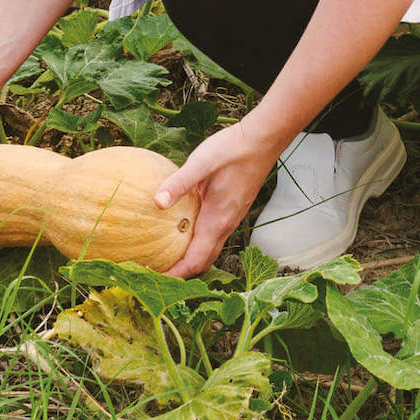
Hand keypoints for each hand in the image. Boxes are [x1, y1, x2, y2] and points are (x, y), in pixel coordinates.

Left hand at [153, 118, 286, 277]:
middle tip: (157, 272)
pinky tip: (183, 228)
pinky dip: (198, 243)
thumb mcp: (201, 163)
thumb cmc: (233, 150)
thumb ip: (178, 183)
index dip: (176, 275)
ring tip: (167, 256)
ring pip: (210, 249)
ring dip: (191, 259)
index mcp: (217, 220)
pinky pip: (214, 236)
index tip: (155, 280)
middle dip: (182, 272)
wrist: (263, 139)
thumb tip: (156, 202)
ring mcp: (231, 217)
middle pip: (203, 261)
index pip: (195, 260)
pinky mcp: (232, 208)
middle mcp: (226, 224)